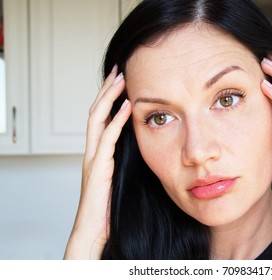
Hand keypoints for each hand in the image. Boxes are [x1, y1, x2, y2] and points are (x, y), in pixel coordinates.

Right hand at [64, 66, 130, 258]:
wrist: (96, 230)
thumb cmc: (109, 207)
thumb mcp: (120, 178)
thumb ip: (126, 160)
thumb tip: (144, 147)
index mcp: (99, 153)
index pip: (101, 118)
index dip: (109, 99)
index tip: (121, 82)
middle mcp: (92, 151)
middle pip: (96, 112)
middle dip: (107, 90)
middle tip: (118, 70)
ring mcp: (92, 158)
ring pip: (97, 119)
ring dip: (109, 97)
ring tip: (120, 79)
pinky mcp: (97, 168)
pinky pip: (106, 138)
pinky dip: (116, 120)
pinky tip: (126, 106)